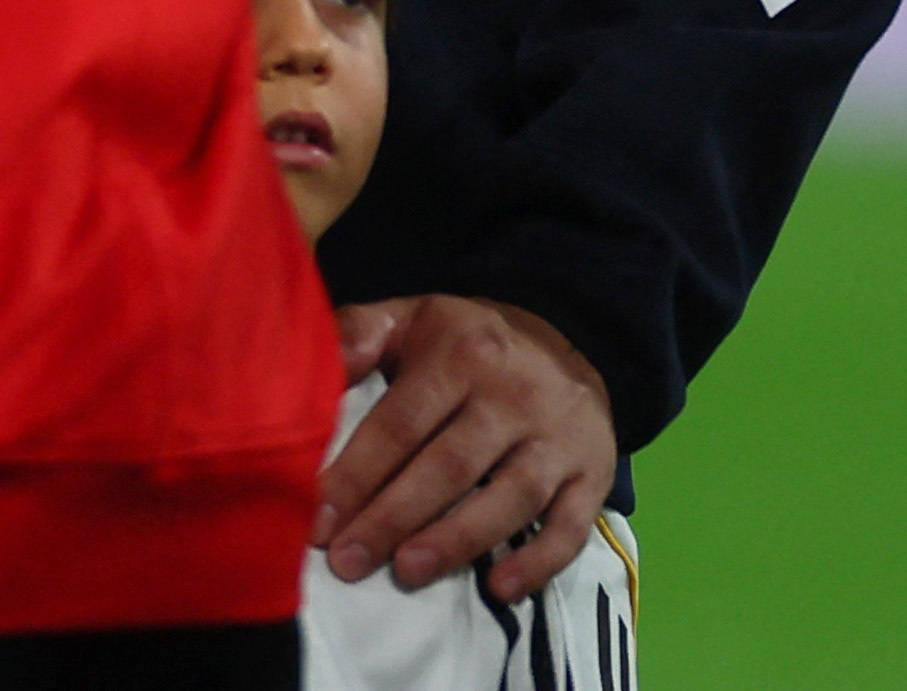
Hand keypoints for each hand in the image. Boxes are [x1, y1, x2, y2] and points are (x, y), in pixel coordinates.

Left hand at [322, 295, 613, 600]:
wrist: (568, 339)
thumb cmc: (465, 341)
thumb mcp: (410, 318)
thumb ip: (357, 334)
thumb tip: (313, 367)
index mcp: (459, 357)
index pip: (400, 424)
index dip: (357, 474)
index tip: (318, 520)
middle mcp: (512, 398)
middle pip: (449, 467)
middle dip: (393, 518)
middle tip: (348, 561)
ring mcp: (558, 440)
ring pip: (510, 498)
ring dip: (457, 541)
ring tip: (407, 573)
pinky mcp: (593, 475)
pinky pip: (571, 525)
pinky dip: (539, 562)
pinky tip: (501, 589)